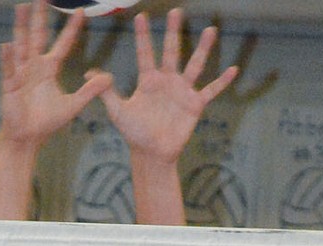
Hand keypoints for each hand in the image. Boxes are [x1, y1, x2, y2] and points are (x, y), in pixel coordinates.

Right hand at [0, 0, 111, 147]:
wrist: (28, 137)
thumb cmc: (46, 121)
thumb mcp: (72, 106)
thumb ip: (89, 91)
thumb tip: (109, 78)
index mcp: (49, 68)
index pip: (63, 44)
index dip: (71, 29)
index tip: (81, 12)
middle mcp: (34, 65)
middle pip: (39, 36)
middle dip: (41, 17)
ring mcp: (20, 72)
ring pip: (22, 45)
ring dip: (22, 27)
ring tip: (22, 8)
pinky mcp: (10, 84)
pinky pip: (9, 69)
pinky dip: (8, 58)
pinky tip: (8, 45)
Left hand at [100, 8, 238, 161]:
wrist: (152, 154)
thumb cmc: (134, 133)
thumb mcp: (117, 111)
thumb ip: (106, 91)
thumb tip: (88, 72)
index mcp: (148, 80)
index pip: (145, 52)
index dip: (143, 36)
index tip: (141, 16)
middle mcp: (167, 81)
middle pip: (171, 51)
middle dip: (173, 31)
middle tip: (177, 11)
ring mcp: (182, 91)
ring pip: (195, 65)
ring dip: (203, 48)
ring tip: (211, 30)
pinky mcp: (195, 105)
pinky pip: (211, 91)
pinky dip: (222, 82)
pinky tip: (233, 70)